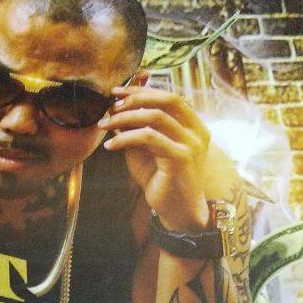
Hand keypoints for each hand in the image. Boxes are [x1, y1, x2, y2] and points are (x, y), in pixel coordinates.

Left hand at [99, 85, 211, 231]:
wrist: (177, 212)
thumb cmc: (162, 181)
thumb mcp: (145, 150)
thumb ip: (135, 130)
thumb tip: (114, 109)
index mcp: (193, 125)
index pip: (169, 96)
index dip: (142, 90)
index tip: (117, 92)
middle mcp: (197, 131)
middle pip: (167, 99)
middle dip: (136, 98)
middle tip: (112, 106)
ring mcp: (191, 144)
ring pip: (155, 117)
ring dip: (125, 118)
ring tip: (105, 125)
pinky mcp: (180, 158)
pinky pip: (149, 138)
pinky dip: (125, 138)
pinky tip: (110, 146)